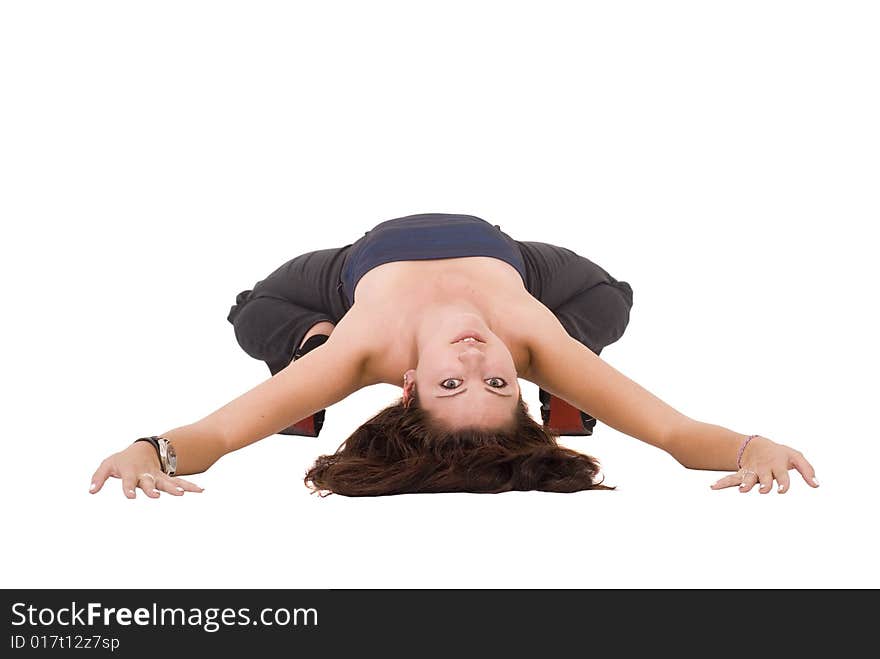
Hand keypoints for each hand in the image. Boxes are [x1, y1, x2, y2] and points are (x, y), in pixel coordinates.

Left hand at [89, 442, 203, 498]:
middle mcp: (146, 474)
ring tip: (182, 494)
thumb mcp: (108, 465)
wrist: (143, 449)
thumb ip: (98, 477)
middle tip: (157, 496)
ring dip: (174, 488)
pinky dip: (189, 486)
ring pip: (167, 482)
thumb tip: (91, 490)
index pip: (128, 481)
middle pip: (150, 482)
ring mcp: (157, 476)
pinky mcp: (166, 479)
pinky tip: (201, 490)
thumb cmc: (123, 460)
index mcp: (131, 472)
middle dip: (153, 489)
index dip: (129, 488)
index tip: (131, 497)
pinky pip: (179, 482)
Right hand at [710, 435, 818, 493]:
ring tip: (742, 489)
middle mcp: (764, 469)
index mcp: (778, 465)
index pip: (782, 475)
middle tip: (763, 490)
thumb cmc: (780, 454)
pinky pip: (731, 478)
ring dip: (745, 483)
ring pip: (748, 478)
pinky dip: (722, 483)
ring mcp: (752, 472)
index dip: (782, 483)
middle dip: (763, 484)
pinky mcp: (743, 475)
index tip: (781, 490)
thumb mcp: (796, 457)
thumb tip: (817, 485)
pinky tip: (713, 487)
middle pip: (764, 478)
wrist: (757, 445)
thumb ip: (807, 470)